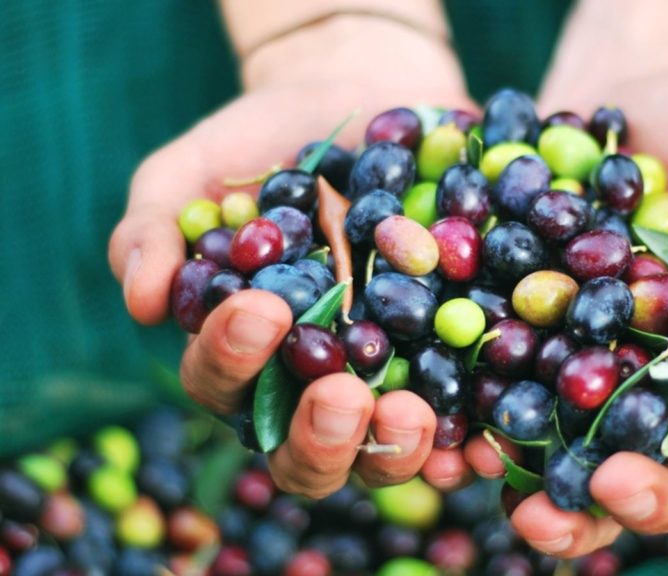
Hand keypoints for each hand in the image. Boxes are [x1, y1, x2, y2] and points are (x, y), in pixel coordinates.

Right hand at [108, 16, 479, 496]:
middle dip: (320, 436)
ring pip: (383, 451)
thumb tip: (144, 303)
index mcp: (247, 353)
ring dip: (395, 448)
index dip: (234, 362)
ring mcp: (388, 376)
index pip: (226, 386)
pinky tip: (482, 445)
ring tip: (411, 414)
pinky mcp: (453, 356)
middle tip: (342, 393)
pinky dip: (472, 441)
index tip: (261, 310)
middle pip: (307, 453)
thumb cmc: (262, 142)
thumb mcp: (193, 170)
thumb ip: (154, 230)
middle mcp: (315, 380)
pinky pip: (466, 417)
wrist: (360, 93)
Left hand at [476, 72, 667, 557]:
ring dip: (566, 502)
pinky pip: (519, 415)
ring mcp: (604, 378)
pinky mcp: (535, 362)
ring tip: (530, 514)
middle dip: (652, 489)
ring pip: (593, 464)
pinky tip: (466, 452)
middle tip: (613, 486)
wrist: (618, 104)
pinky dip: (497, 444)